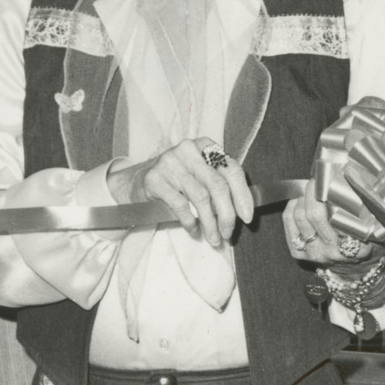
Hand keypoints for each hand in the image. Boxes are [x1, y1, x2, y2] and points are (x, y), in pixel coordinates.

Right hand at [107, 138, 252, 249]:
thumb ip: (221, 185)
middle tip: (227, 234)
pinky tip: (193, 229)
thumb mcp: (200, 175)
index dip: (243, 195)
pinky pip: (180, 204)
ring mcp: (170, 162)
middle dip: (227, 215)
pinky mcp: (155, 178)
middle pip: (218, 185)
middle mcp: (189, 150)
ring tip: (213, 238)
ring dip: (210, 223)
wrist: (137, 182)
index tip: (247, 218)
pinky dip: (190, 221)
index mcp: (205, 146)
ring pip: (201, 197)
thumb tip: (244, 211)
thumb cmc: (177, 181)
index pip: (231, 170)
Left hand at [281, 191, 379, 266]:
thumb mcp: (375, 233)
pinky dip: (291, 207)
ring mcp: (314, 253)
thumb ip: (370, 215)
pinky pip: (288, 223)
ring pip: (298, 217)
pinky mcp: (299, 253)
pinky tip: (299, 201)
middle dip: (312, 193)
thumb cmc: (364, 244)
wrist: (352, 270)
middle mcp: (332, 252)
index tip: (328, 183)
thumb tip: (363, 186)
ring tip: (309, 192)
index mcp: (354, 248)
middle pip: (314, 215)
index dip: (330, 198)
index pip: (339, 220)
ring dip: (301, 199)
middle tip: (316, 182)